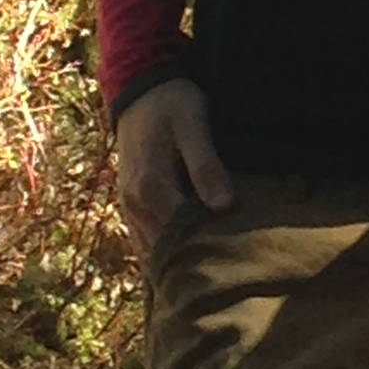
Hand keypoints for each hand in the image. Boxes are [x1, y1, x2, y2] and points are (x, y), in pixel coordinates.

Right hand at [114, 77, 233, 268]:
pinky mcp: (130, 205)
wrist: (140, 91)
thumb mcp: (193, 127)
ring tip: (212, 277)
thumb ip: (206, 166)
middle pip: (165, 249)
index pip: (182, 235)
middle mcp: (134, 205)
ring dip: (177, 262)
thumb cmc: (172, 105)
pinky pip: (143, 241)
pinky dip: (162, 254)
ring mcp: (128, 207)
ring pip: (151, 250)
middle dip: (194, 263)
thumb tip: (224, 206)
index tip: (239, 259)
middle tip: (231, 276)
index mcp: (151, 188)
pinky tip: (186, 263)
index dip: (210, 248)